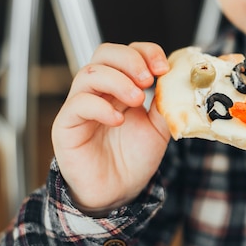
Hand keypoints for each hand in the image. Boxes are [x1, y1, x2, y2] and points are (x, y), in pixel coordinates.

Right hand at [51, 42, 170, 214]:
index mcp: (121, 86)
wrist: (119, 192)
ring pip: (89, 73)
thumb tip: (178, 81)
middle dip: (130, 60)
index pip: (127, 53)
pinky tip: (118, 119)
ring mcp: (81, 106)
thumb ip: (166, 104)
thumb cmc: (134, 159)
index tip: (163, 67)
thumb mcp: (159, 127)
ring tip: (137, 100)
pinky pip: (78, 104)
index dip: (145, 52)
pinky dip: (100, 107)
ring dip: (117, 81)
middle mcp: (99, 91)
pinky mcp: (66, 126)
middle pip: (104, 53)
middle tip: (148, 79)